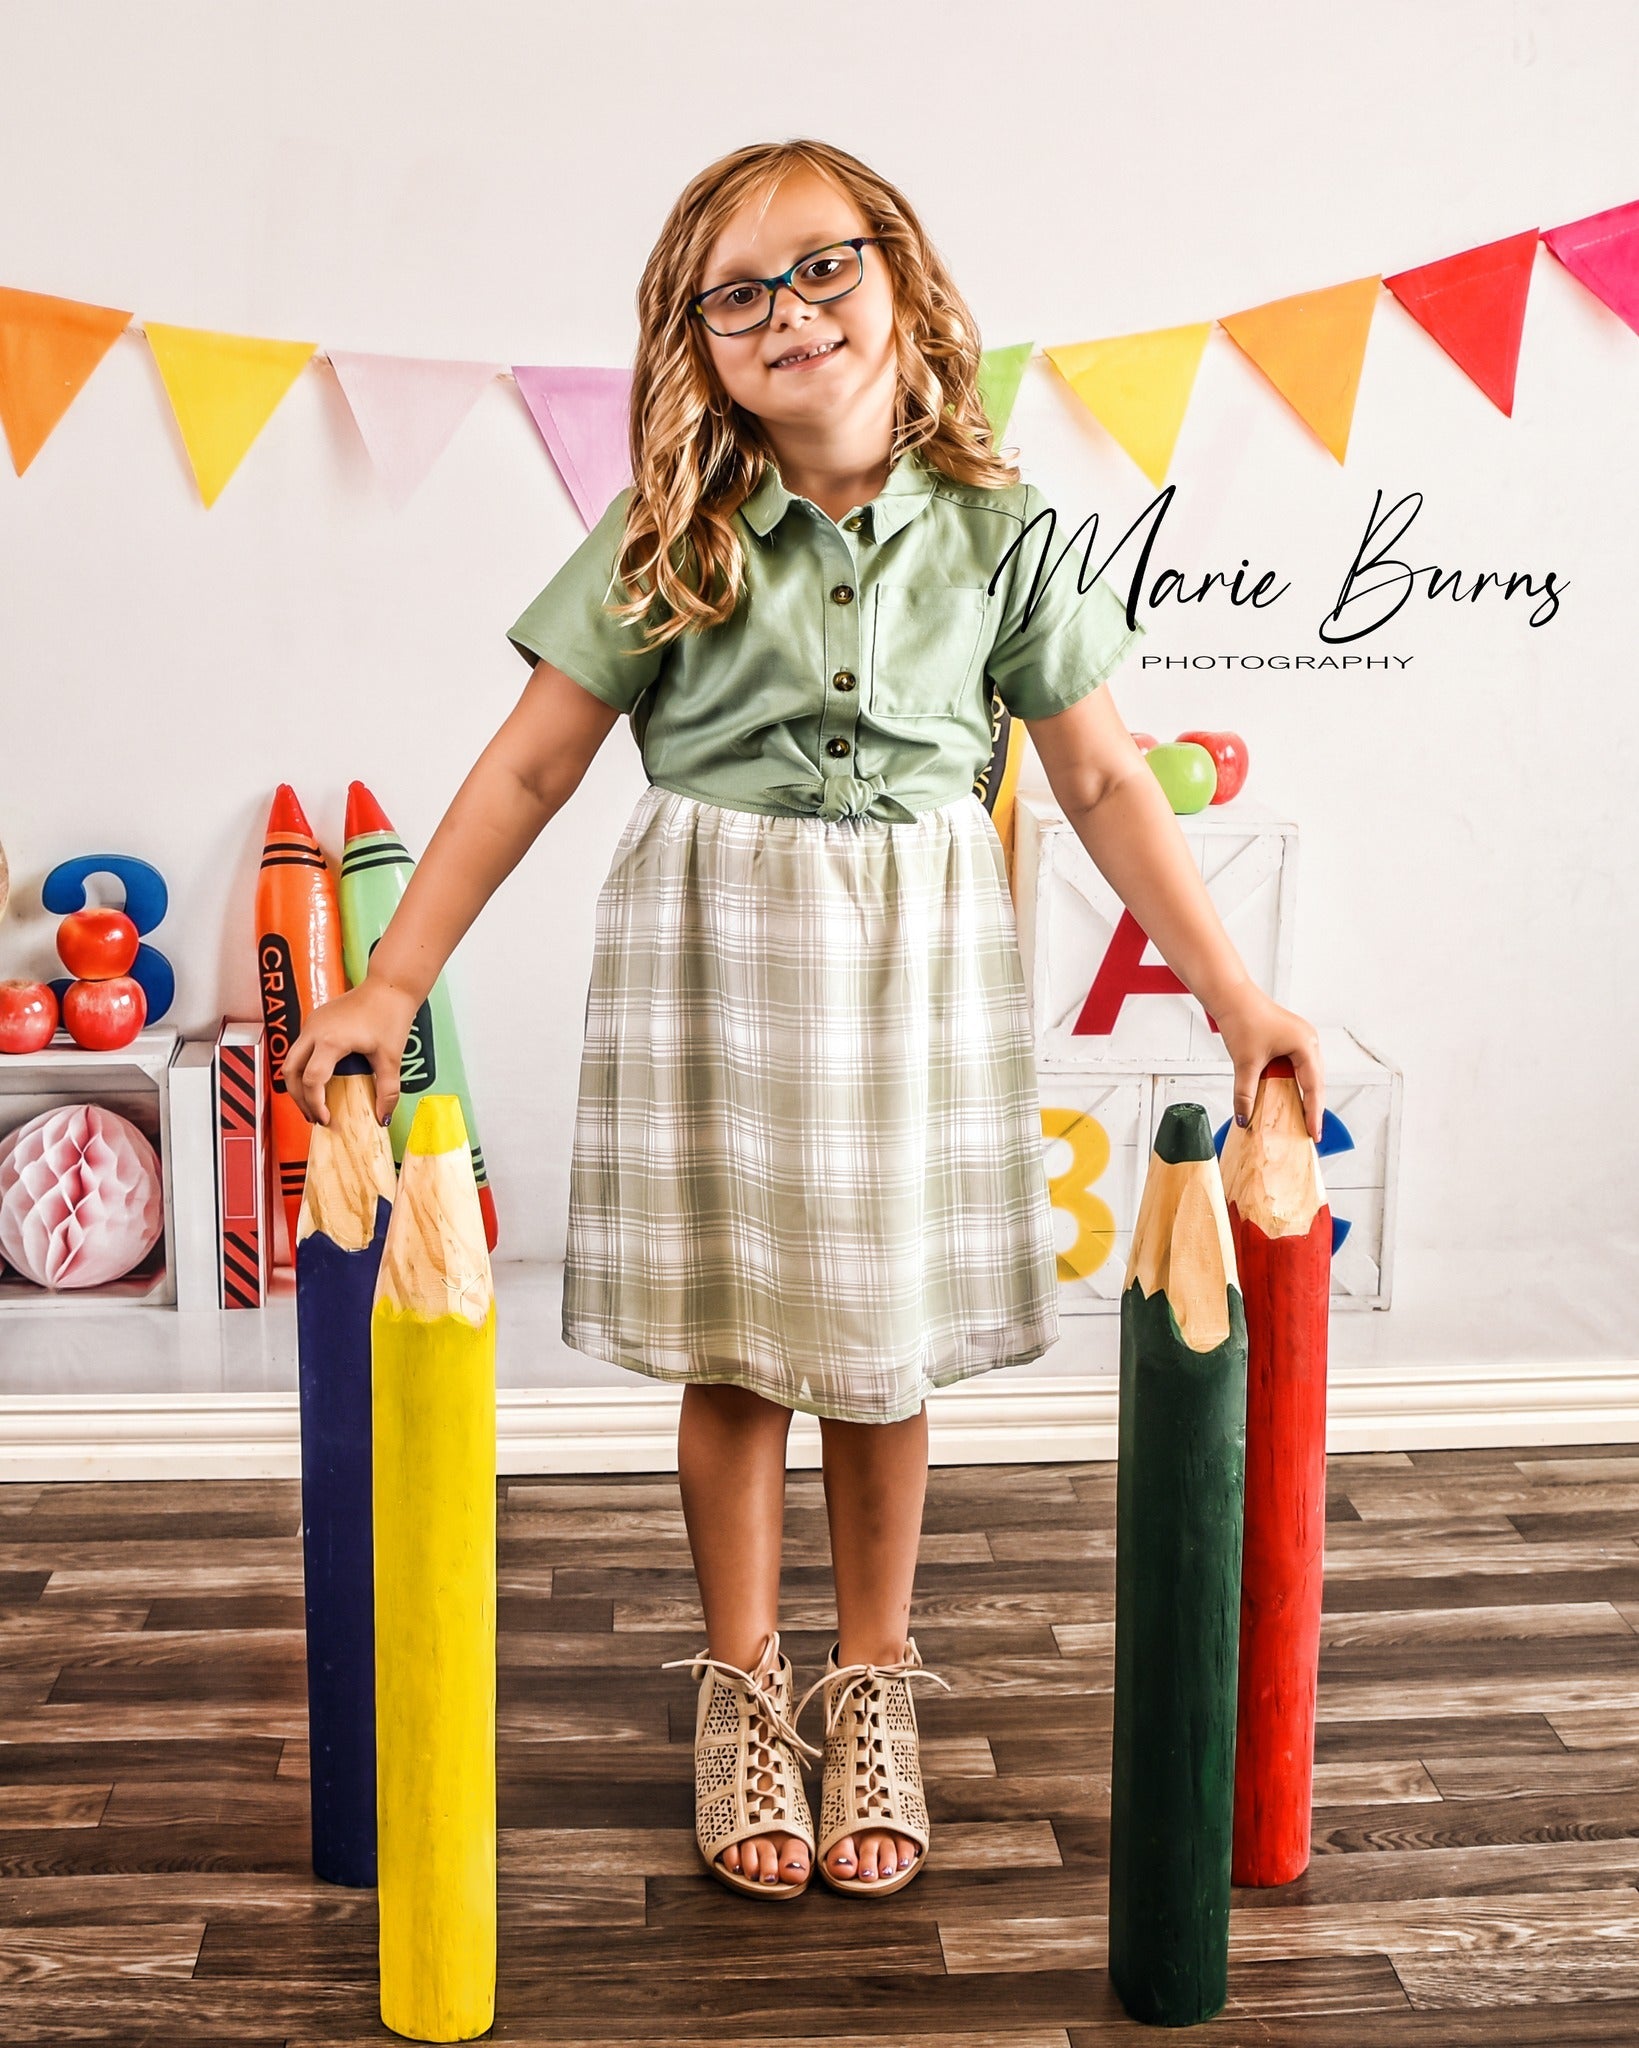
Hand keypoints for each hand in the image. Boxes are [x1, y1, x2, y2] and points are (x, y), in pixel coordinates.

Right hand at [281, 976, 419, 1128]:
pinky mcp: (315, 1020)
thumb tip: (383, 1117)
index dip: (315, 1104)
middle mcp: (314, 1031)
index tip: (326, 1119)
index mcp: (330, 1041)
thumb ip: (387, 1091)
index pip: (311, 1081)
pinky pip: (300, 1048)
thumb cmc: (390, 1015)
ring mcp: (312, 1023)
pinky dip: (304, 1067)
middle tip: (314, 1116)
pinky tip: (320, 1079)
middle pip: (290, 1072)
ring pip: (291, 1059)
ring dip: (298, 1083)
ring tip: (314, 1102)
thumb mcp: (391, 1058)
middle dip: (298, 1098)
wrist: (390, 986)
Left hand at [1209, 980, 1325, 1142]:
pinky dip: (1295, 1082)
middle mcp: (1308, 1040)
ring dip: (1305, 1094)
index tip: (1314, 1133)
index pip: (1313, 1087)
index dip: (1313, 1112)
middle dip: (1313, 1106)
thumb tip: (1244, 1118)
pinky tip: (1289, 1095)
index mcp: (1305, 1045)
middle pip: (1315, 1081)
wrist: (1231, 995)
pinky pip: (1299, 1065)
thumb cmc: (1243, 1017)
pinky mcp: (1291, 1037)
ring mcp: (1301, 1037)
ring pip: (1308, 1073)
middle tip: (1310, 1131)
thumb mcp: (1245, 1062)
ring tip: (1303, 1117)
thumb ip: (1245, 1094)